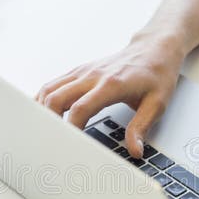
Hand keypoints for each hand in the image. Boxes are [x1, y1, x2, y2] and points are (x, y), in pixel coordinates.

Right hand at [36, 34, 184, 157]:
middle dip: (49, 122)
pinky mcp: (79, 71)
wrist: (154, 48)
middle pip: (57, 98)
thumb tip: (134, 150)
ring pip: (50, 89)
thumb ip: (141, 128)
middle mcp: (93, 76)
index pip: (81, 108)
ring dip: (41, 110)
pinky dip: (44, 99)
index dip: (70, 128)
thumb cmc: (156, 74)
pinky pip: (54, 84)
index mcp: (111, 84)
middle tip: (50, 142)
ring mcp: (83, 72)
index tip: (68, 145)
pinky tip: (42, 113)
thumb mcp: (157, 104)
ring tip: (41, 131)